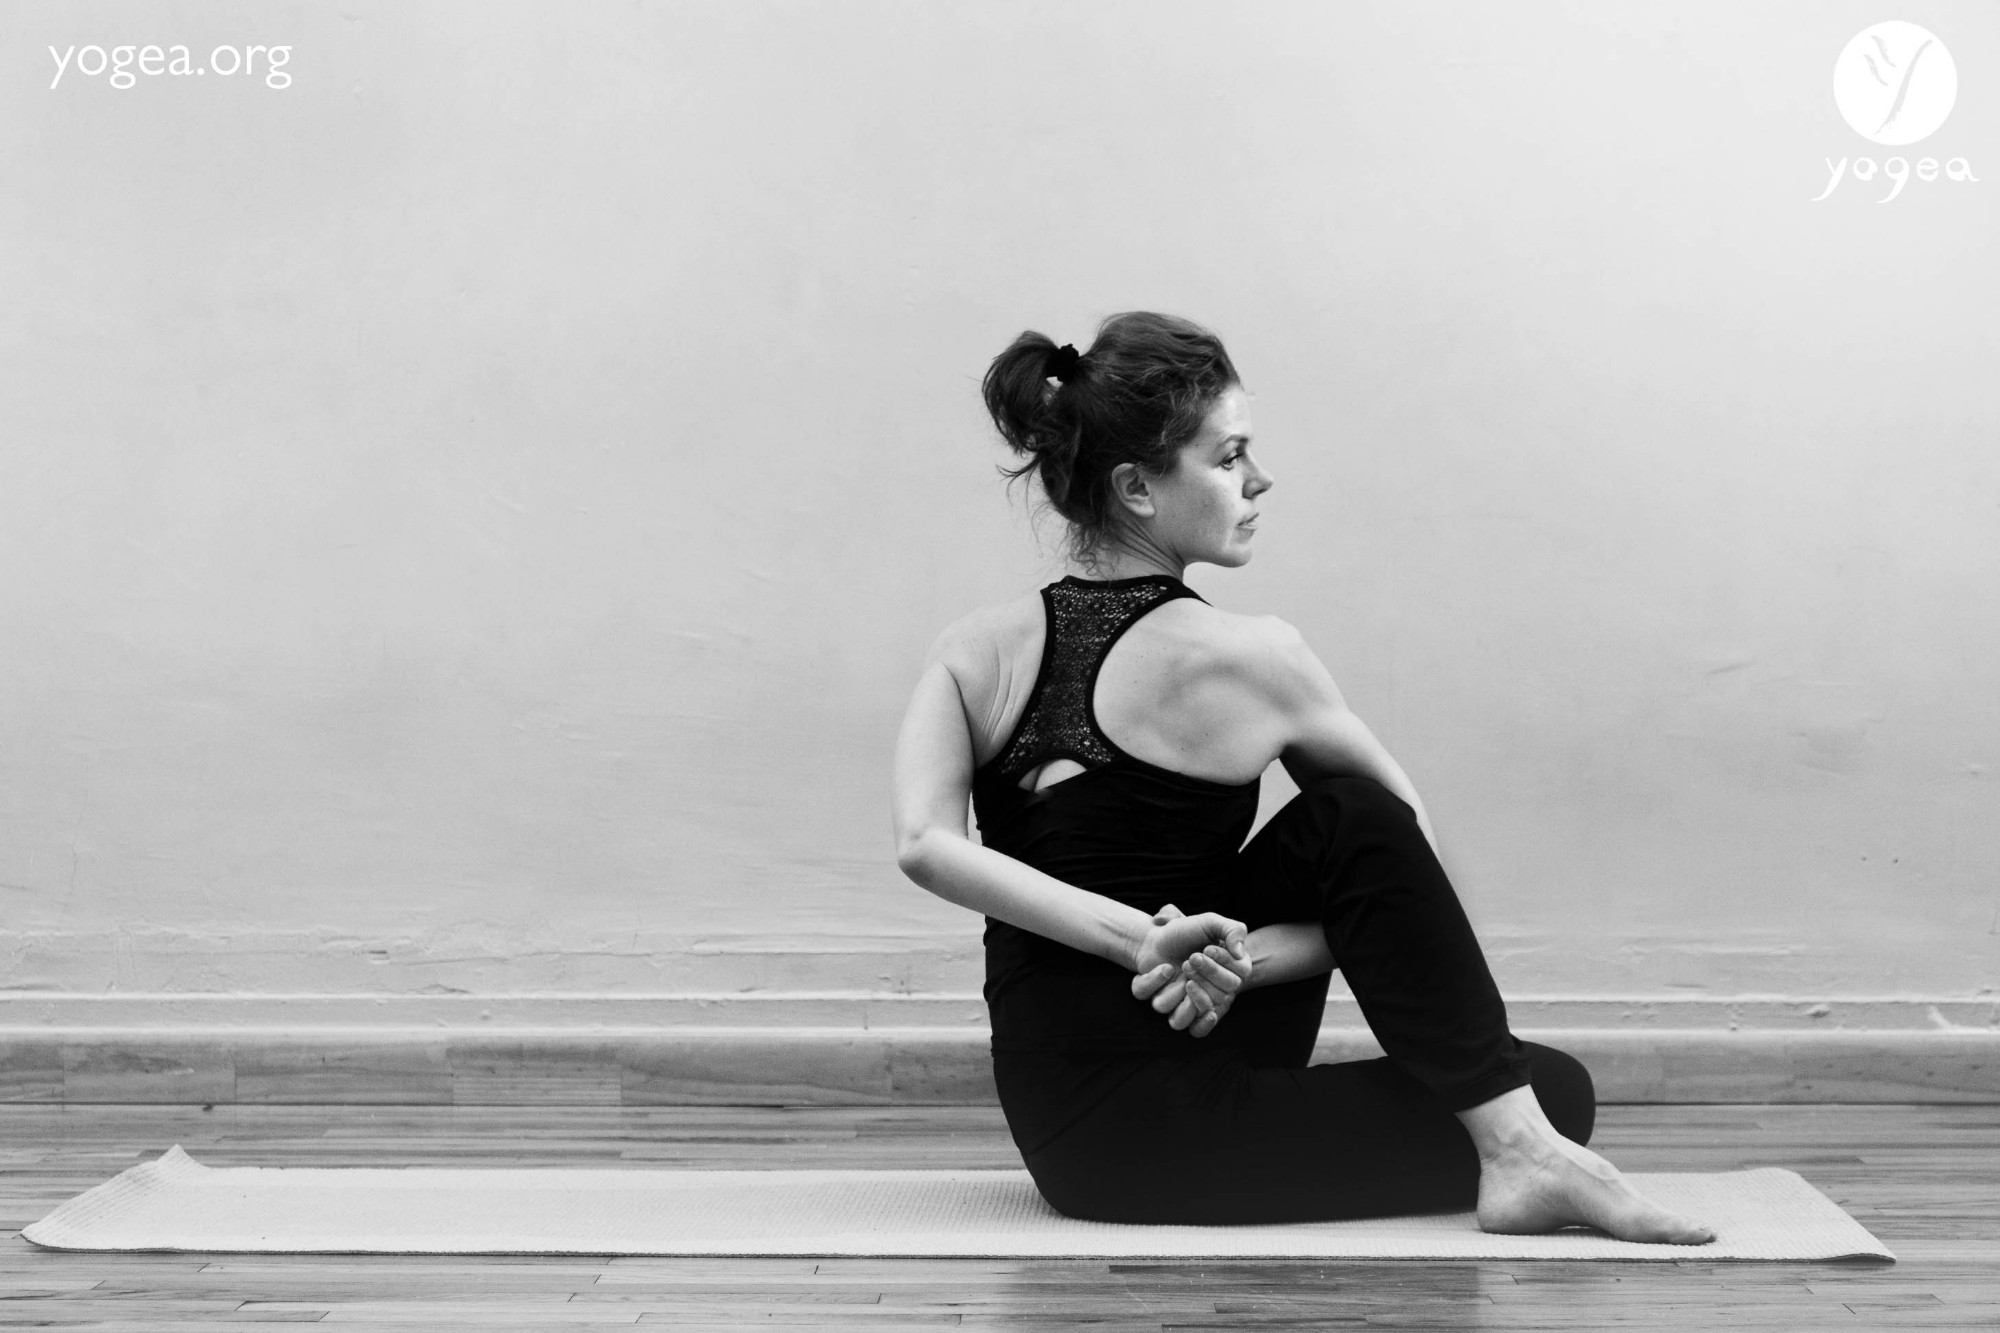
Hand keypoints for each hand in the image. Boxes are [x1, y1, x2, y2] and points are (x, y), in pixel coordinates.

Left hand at [1129, 904, 1251, 1037]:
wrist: (1156, 939)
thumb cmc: (1187, 931)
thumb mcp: (1211, 922)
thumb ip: (1233, 930)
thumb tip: (1239, 952)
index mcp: (1231, 972)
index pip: (1238, 977)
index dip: (1223, 963)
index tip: (1207, 949)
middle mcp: (1217, 991)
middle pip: (1223, 995)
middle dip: (1209, 973)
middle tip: (1191, 958)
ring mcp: (1197, 1002)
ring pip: (1207, 1010)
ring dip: (1195, 991)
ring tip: (1183, 967)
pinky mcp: (1178, 1009)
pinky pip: (1184, 1024)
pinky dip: (1175, 1001)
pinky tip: (1174, 977)